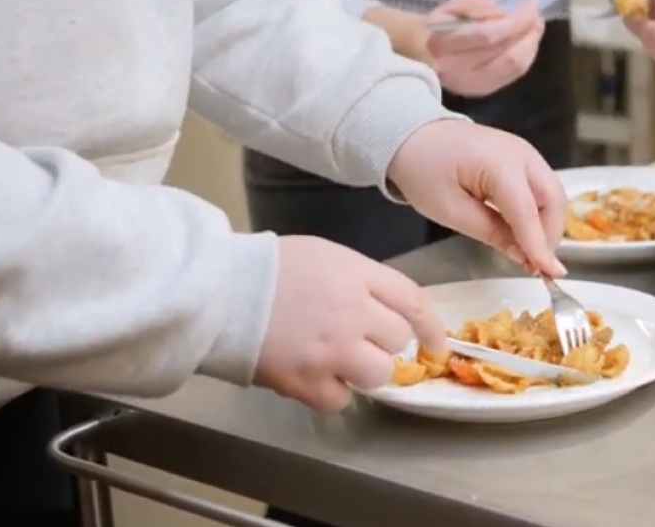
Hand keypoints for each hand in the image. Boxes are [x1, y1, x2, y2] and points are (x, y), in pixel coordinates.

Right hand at [254, 236, 448, 411]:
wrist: (218, 292)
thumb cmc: (267, 268)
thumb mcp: (324, 256)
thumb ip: (359, 281)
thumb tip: (385, 310)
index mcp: (356, 276)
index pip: (412, 301)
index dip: (430, 325)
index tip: (436, 342)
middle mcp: (353, 314)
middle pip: (398, 338)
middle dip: (384, 340)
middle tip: (358, 338)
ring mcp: (333, 351)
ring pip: (379, 373)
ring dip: (364, 369)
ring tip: (336, 359)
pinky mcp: (308, 382)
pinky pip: (341, 399)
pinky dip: (332, 392)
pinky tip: (314, 375)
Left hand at [387, 120, 566, 276]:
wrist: (412, 135)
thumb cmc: (423, 170)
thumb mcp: (451, 211)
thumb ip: (492, 233)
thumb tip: (525, 257)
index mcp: (500, 163)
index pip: (528, 212)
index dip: (540, 246)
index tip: (552, 275)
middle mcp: (522, 153)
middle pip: (553, 200)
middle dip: (550, 236)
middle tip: (538, 268)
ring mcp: (525, 153)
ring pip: (552, 194)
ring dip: (547, 226)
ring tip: (533, 255)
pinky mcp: (522, 158)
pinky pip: (541, 188)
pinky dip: (539, 213)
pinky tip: (527, 235)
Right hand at [425, 0, 544, 96]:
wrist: (422, 53)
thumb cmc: (440, 25)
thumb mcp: (453, 5)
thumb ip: (476, 4)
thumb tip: (504, 13)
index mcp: (444, 46)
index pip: (489, 35)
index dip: (517, 20)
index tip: (532, 3)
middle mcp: (457, 71)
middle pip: (506, 54)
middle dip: (529, 33)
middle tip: (537, 16)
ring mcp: (471, 86)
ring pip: (514, 68)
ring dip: (531, 45)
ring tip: (535, 27)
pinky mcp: (482, 92)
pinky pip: (513, 76)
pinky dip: (526, 57)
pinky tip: (527, 43)